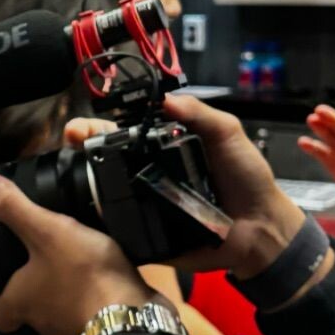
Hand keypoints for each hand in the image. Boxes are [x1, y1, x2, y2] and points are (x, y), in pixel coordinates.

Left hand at [0, 172, 157, 334]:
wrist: (132, 316)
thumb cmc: (81, 276)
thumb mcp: (47, 231)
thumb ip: (15, 209)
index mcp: (21, 301)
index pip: (0, 314)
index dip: (1, 302)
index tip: (6, 286)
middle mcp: (43, 322)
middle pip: (33, 311)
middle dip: (40, 290)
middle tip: (48, 263)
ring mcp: (74, 330)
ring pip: (64, 312)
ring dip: (71, 293)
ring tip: (82, 264)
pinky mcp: (104, 330)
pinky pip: (94, 312)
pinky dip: (98, 297)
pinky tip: (109, 277)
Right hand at [67, 97, 304, 278]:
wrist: (260, 228)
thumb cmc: (248, 180)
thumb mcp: (228, 136)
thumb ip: (201, 114)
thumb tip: (168, 98)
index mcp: (165, 150)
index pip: (125, 135)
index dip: (101, 128)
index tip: (83, 126)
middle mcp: (151, 176)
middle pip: (108, 161)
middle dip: (84, 150)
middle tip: (73, 141)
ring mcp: (148, 207)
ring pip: (109, 195)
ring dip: (90, 186)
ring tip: (76, 174)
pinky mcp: (150, 236)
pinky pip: (123, 229)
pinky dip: (106, 224)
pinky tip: (91, 213)